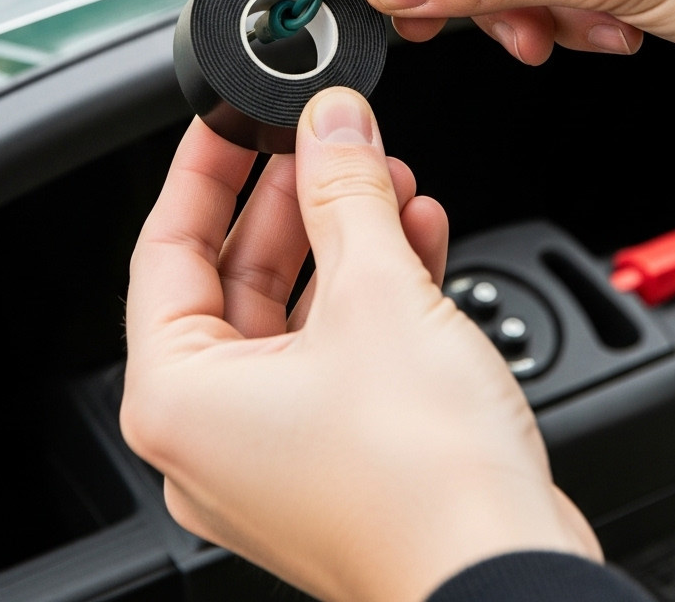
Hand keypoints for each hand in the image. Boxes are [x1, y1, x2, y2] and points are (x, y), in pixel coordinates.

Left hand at [120, 87, 598, 601]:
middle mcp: (213, 435)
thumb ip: (344, 192)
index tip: (233, 119)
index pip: (165, 249)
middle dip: (295, 199)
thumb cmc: (422, 483)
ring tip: (386, 181)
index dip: (205, 170)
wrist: (509, 578)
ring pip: (296, 313)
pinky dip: (373, 292)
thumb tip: (330, 124)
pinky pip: (337, 352)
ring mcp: (276, 453)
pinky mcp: (338, 461)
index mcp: (178, 400)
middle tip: (327, 140)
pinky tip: (415, 238)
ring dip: (344, 238)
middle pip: (236, 277)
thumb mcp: (377, 294)